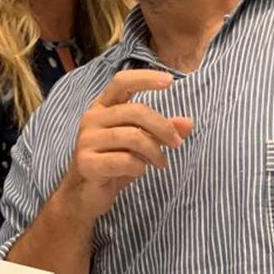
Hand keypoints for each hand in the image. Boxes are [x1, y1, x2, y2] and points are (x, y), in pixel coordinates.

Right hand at [58, 70, 193, 222]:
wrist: (85, 195)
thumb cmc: (114, 164)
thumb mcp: (140, 144)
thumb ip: (160, 130)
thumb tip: (188, 123)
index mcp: (102, 107)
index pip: (121, 82)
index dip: (145, 79)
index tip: (170, 81)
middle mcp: (91, 119)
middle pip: (135, 111)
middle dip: (163, 127)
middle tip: (176, 143)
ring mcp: (86, 140)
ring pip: (133, 136)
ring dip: (154, 151)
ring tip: (161, 163)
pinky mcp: (86, 163)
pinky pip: (124, 160)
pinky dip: (139, 167)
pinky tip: (139, 171)